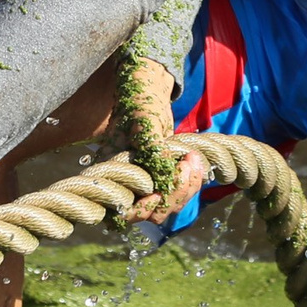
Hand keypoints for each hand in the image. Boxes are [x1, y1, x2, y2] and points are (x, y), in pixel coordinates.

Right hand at [113, 57, 207, 225]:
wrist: (149, 93)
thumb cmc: (140, 104)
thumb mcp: (144, 123)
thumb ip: (152, 148)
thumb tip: (165, 173)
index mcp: (112, 174)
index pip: (126, 210)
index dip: (145, 208)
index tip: (160, 190)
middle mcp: (127, 184)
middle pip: (152, 213)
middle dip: (174, 194)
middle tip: (188, 164)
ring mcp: (146, 183)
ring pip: (168, 206)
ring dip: (187, 187)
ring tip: (194, 159)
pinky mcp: (162, 178)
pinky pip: (178, 193)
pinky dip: (192, 181)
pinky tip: (195, 160)